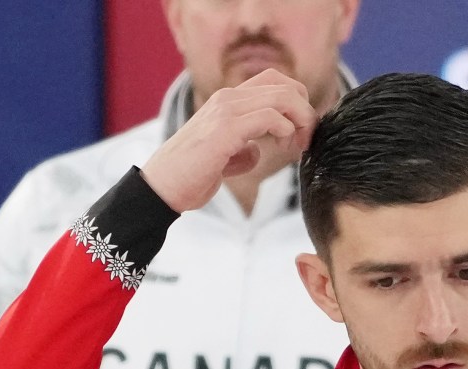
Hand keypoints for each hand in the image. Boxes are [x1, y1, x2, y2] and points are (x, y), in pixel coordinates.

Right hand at [141, 69, 316, 212]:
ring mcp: (225, 110)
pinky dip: (286, 131)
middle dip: (305, 111)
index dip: (297, 103)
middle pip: (284, 84)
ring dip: (300, 121)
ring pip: (282, 97)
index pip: (275, 82)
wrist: (162, 188)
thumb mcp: (223, 157)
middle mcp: (227, 99)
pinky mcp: (225, 129)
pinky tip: (283, 148)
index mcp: (227, 102)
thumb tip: (256, 152)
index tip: (301, 132)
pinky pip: (270, 117)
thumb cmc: (191, 175)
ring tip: (297, 146)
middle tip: (305, 140)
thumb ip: (242, 148)